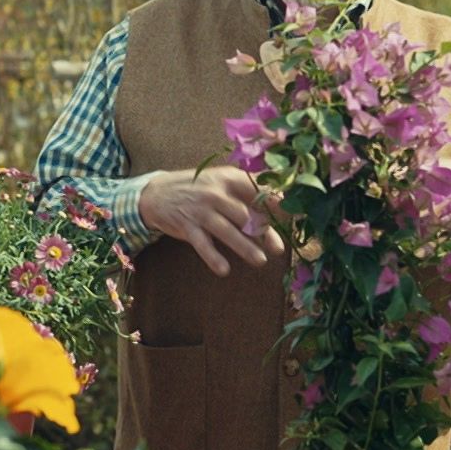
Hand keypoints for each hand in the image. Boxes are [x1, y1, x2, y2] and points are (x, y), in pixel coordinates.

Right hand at [138, 166, 287, 275]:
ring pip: (227, 231)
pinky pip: (203, 245)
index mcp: (229, 179)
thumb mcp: (221, 180)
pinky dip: (213, 258)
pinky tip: (224, 270)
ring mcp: (201, 211)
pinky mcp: (187, 227)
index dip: (275, 204)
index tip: (293, 216)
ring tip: (260, 261)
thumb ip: (248, 188)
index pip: (257, 191)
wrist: (157, 193)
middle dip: (264, 233)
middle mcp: (216, 193)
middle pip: (246, 215)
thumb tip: (282, 199)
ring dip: (245, 248)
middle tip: (279, 249)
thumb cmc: (199, 188)